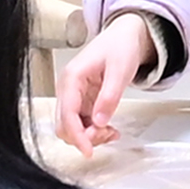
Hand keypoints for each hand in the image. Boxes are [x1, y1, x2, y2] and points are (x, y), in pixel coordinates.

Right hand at [55, 13, 166, 152]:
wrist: (124, 36)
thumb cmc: (121, 47)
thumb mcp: (120, 71)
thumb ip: (109, 97)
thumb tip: (99, 123)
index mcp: (71, 78)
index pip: (67, 114)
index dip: (77, 136)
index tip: (89, 152)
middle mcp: (67, 88)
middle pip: (64, 124)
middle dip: (84, 137)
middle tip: (109, 134)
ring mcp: (73, 95)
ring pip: (72, 127)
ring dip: (90, 136)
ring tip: (113, 131)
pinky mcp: (82, 101)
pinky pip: (82, 123)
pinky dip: (94, 131)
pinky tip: (110, 129)